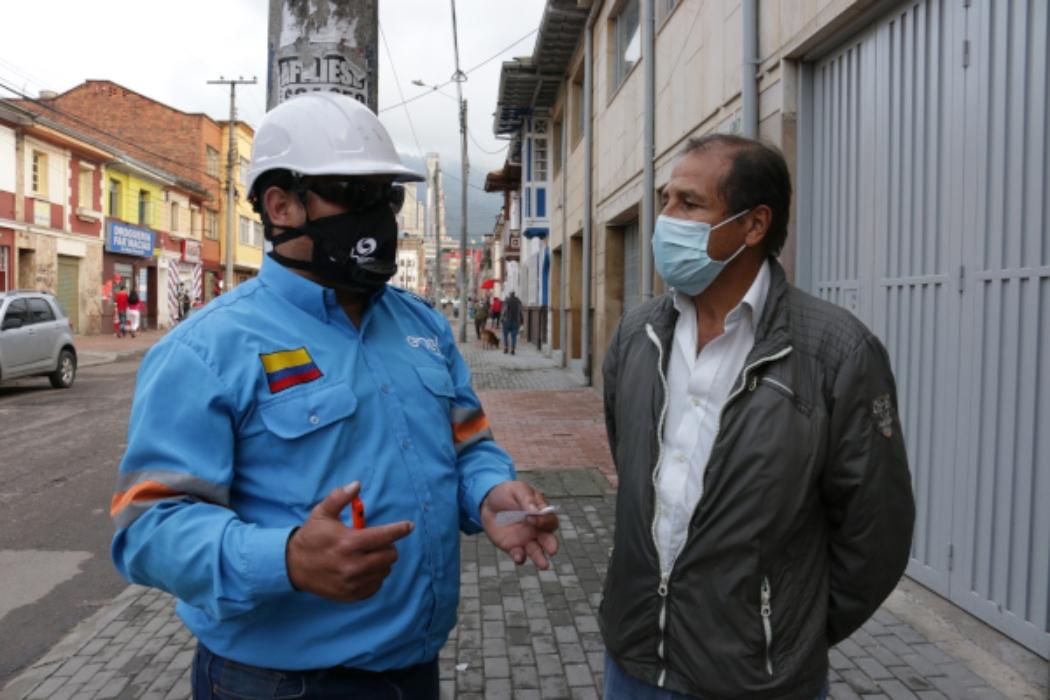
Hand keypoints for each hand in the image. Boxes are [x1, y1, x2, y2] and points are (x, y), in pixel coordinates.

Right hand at [286, 482, 413, 601]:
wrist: (293, 566)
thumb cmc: (311, 537)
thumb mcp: (322, 513)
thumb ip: (339, 497)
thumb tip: (357, 485)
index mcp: (349, 542)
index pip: (384, 536)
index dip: (400, 529)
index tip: (409, 526)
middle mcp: (353, 565)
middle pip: (390, 555)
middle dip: (388, 545)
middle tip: (377, 541)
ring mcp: (353, 583)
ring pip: (385, 570)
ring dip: (381, 561)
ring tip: (367, 555)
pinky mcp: (351, 595)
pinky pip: (376, 585)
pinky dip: (374, 576)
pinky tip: (363, 569)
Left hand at [480, 481, 558, 568]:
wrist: (488, 503)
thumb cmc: (507, 494)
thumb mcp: (517, 490)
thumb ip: (527, 499)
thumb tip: (534, 511)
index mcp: (541, 514)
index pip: (549, 521)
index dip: (543, 521)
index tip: (529, 518)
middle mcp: (537, 530)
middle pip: (549, 539)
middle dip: (551, 545)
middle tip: (552, 550)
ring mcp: (526, 540)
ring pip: (537, 552)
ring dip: (540, 559)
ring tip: (544, 565)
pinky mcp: (513, 547)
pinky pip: (519, 555)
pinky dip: (520, 558)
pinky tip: (519, 557)